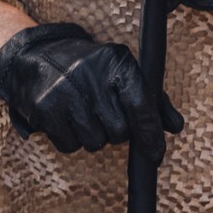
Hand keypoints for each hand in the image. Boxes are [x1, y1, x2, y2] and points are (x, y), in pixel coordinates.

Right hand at [0, 23, 183, 162]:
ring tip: (83, 112)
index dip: (151, 133)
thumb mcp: (120, 71)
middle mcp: (90, 73)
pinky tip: (66, 117)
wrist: (36, 57)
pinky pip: (70, 146)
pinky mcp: (45, 108)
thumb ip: (151, 99)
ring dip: (93, 136)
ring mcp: (65, 91)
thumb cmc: (88, 69)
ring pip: (95, 143)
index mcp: (115, 60)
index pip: (140, 103)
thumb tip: (175, 127)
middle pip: (119, 131)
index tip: (156, 155)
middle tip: (104, 114)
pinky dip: (71, 139)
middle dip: (115, 132)